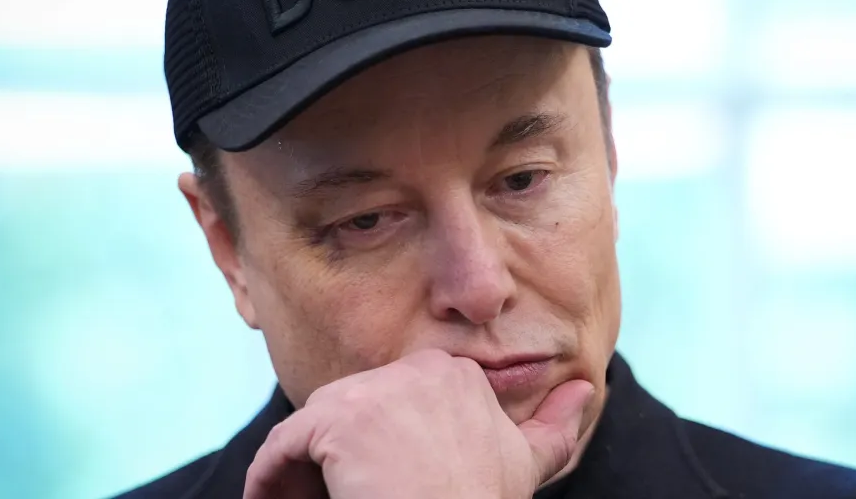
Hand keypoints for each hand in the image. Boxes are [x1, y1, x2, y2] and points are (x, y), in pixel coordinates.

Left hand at [242, 349, 594, 498]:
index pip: (388, 404)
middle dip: (333, 460)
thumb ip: (553, 424)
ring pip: (313, 430)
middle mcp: (418, 369)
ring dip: (298, 473)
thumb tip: (585, 388)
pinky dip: (270, 481)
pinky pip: (284, 447)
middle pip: (349, 413)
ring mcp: (377, 390)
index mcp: (456, 375)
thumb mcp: (525, 464)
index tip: (369, 489)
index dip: (373, 450)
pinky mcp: (337, 418)